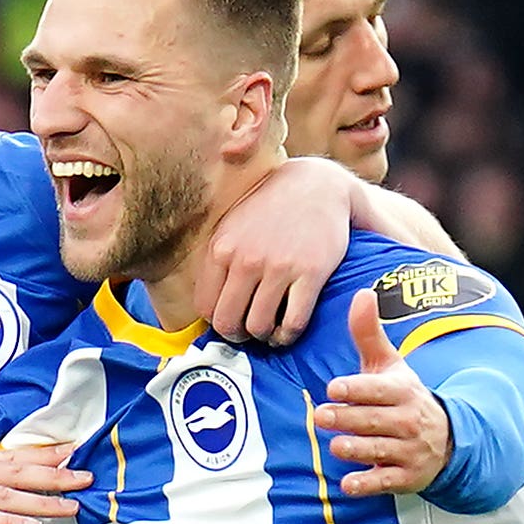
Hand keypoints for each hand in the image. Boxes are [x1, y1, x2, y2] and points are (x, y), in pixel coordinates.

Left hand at [209, 156, 359, 345]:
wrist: (317, 185)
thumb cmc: (272, 209)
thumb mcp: (232, 226)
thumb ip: (218, 261)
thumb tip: (209, 306)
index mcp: (222, 248)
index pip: (205, 307)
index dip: (217, 322)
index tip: (231, 321)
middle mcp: (246, 259)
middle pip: (228, 323)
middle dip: (238, 336)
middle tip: (249, 332)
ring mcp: (279, 266)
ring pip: (259, 327)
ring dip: (264, 337)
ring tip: (271, 331)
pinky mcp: (310, 273)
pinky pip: (293, 322)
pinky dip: (288, 335)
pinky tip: (288, 330)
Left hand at [312, 292, 447, 493]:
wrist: (449, 439)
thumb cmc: (406, 397)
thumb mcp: (392, 366)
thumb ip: (370, 335)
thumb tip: (361, 293)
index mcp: (403, 391)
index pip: (380, 389)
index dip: (358, 388)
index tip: (334, 386)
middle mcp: (407, 421)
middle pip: (375, 420)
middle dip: (349, 418)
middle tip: (321, 415)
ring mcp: (408, 450)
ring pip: (380, 450)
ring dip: (357, 449)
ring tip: (335, 446)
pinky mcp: (405, 477)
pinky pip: (385, 482)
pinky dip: (368, 484)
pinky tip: (348, 484)